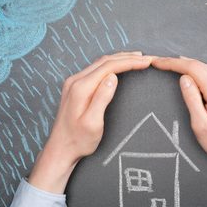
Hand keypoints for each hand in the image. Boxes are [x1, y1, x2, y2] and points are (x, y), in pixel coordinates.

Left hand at [29, 52, 151, 192]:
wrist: (60, 148)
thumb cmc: (78, 140)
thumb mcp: (93, 123)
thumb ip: (102, 98)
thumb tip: (113, 77)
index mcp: (81, 88)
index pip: (109, 67)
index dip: (129, 62)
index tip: (146, 62)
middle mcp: (75, 81)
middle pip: (105, 61)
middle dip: (127, 58)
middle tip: (146, 58)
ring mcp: (74, 83)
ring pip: (100, 64)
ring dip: (119, 59)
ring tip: (136, 58)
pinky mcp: (75, 88)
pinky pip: (95, 70)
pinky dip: (110, 65)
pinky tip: (118, 67)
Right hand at [152, 56, 206, 196]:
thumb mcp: (200, 124)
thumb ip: (192, 99)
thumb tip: (184, 78)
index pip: (193, 68)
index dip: (173, 63)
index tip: (158, 62)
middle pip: (199, 65)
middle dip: (177, 62)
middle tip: (160, 62)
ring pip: (205, 68)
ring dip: (187, 65)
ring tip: (170, 64)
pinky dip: (197, 70)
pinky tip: (188, 72)